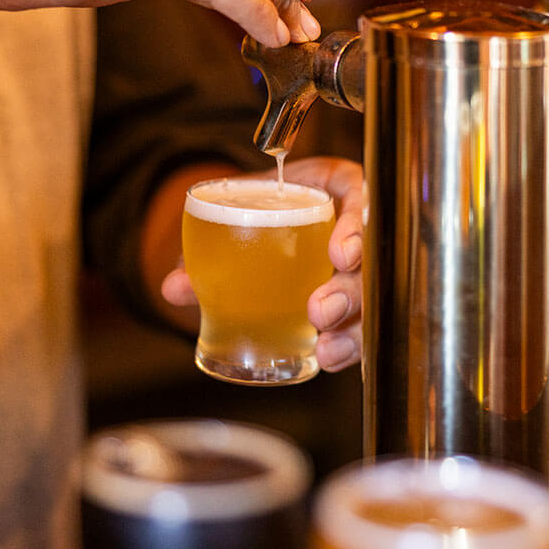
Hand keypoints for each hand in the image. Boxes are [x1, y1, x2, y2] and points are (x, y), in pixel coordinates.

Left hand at [160, 157, 364, 371]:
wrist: (254, 225)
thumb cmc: (255, 209)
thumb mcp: (231, 216)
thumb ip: (204, 250)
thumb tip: (173, 288)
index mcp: (334, 190)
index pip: (360, 199)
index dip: (357, 228)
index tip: (339, 255)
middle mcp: (356, 227)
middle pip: (373, 259)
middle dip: (350, 290)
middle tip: (319, 313)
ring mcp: (361, 268)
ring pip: (375, 299)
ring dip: (353, 326)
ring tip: (325, 348)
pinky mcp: (357, 302)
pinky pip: (365, 324)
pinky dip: (349, 346)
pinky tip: (328, 357)